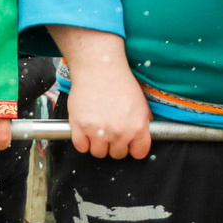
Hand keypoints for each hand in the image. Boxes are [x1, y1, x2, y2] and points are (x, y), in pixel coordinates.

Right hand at [49, 25, 153, 157]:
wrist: (99, 68)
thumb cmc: (120, 82)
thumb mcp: (141, 103)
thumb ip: (143, 123)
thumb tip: (141, 137)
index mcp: (137, 127)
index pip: (138, 153)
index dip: (133, 148)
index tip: (128, 144)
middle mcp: (119, 133)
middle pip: (117, 155)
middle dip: (113, 145)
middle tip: (110, 130)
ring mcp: (98, 132)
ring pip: (98, 153)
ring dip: (97, 144)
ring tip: (97, 129)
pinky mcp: (80, 127)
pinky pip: (81, 147)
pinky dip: (82, 141)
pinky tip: (85, 129)